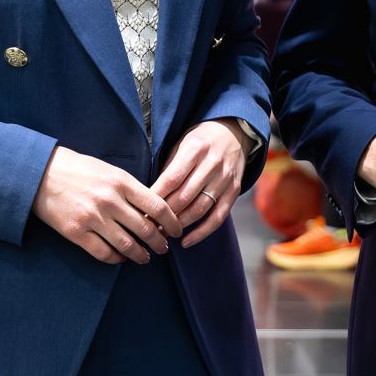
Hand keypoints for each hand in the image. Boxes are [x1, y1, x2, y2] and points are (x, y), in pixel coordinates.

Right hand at [31, 146, 182, 264]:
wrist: (41, 173)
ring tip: (145, 258)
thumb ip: (130, 188)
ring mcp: (93, 218)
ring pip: (127, 245)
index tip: (177, 230)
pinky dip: (116, 259)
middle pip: (145, 229)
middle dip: (159, 242)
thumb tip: (152, 209)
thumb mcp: (109, 170)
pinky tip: (121, 258)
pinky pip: (103, 253)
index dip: (172, 222)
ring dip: (140, 255)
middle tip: (164, 248)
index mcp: (122, 182)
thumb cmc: (77, 169)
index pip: (157, 206)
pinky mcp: (77, 232)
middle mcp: (110, 201)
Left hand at [153, 119, 245, 247]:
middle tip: (148, 226)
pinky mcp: (234, 191)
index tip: (141, 211)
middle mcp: (212, 164)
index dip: (155, 198)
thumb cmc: (199, 141)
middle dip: (164, 215)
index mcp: (195, 149)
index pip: (171, 179)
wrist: (233, 134)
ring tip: (163, 233)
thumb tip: (148, 197)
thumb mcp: (180, 144)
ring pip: (199, 209)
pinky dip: (202, 232)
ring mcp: (224, 179)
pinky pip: (218, 217)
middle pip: (184, 197)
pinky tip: (186, 241)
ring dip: (179, 225)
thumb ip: (168, 168)